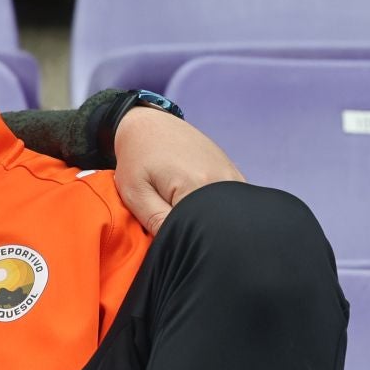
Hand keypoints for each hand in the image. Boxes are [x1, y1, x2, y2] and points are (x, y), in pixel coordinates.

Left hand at [112, 107, 243, 234]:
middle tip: (173, 222)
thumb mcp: (135, 192)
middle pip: (217, 224)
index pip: (198, 231)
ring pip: (227, 215)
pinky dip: (218, 210)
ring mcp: (232, 176)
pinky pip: (233, 203)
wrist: (149, 124)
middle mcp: (221, 180)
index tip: (170, 238)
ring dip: (210, 221)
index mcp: (196, 186)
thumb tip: (178, 245)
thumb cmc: (137, 158)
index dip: (183, 241)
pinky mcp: (234, 174)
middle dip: (197, 232)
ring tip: (185, 212)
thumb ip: (157, 221)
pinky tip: (199, 206)